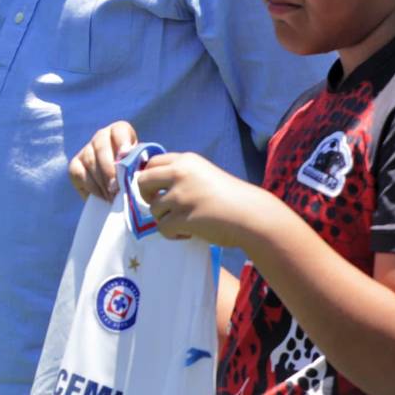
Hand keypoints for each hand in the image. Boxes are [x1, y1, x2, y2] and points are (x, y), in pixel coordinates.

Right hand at [68, 120, 138, 200]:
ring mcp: (86, 150)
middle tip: (117, 186)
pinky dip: (92, 187)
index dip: (122, 142)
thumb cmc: (134, 174)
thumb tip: (135, 172)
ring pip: (90, 162)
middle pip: (101, 147)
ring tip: (113, 196)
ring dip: (102, 181)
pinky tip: (103, 196)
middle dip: (109, 169)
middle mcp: (101, 136)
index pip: (119, 131)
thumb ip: (137, 165)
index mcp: (119, 131)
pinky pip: (79, 174)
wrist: (120, 188)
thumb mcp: (141, 166)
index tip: (126, 154)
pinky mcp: (74, 165)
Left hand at [134, 152, 269, 247]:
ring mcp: (181, 195)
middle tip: (163, 208)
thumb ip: (181, 176)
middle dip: (146, 196)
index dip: (150, 179)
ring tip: (185, 223)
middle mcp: (180, 173)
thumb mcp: (204, 175)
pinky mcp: (183, 217)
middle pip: (142, 181)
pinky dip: (172, 234)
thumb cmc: (231, 198)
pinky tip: (188, 233)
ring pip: (153, 209)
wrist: (252, 216)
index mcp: (186, 160)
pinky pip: (162, 227)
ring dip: (165, 219)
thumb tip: (151, 187)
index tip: (157, 191)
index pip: (152, 163)